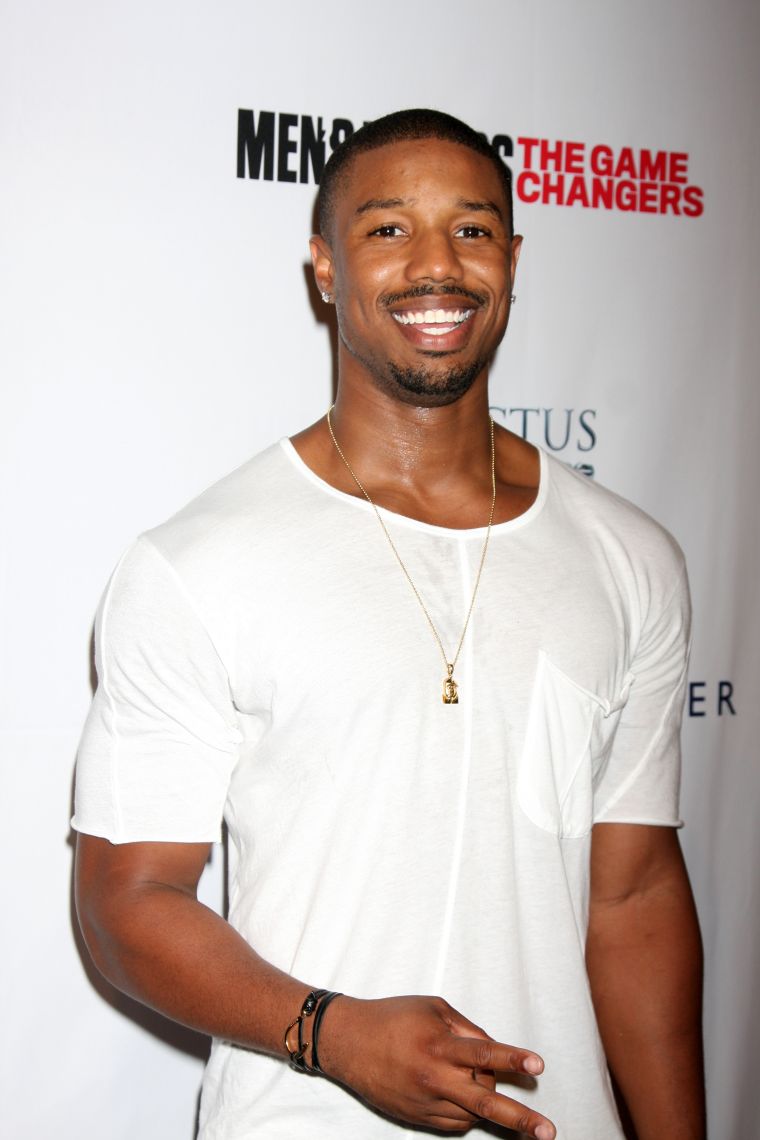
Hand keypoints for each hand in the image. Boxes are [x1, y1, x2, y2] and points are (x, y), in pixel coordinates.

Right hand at [316, 994, 555, 1136]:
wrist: (348, 1043)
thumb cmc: (392, 1017)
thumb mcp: (432, 1008)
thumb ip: (466, 1028)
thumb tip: (492, 1050)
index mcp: (438, 1044)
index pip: (484, 1053)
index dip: (513, 1060)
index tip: (538, 1066)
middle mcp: (434, 1077)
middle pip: (485, 1101)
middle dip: (520, 1118)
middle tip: (548, 1130)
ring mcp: (425, 1103)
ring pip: (473, 1114)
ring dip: (485, 1102)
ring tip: (481, 1084)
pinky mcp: (417, 1119)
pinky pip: (454, 1123)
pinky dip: (465, 1111)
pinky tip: (460, 1093)